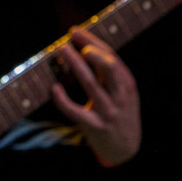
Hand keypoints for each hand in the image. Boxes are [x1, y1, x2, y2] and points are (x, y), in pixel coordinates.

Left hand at [50, 27, 141, 166]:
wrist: (126, 149)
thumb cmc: (119, 113)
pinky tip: (54, 88)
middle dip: (91, 50)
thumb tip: (84, 47)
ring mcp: (108, 111)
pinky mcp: (94, 126)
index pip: (112, 58)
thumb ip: (107, 73)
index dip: (94, 42)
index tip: (76, 31)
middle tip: (71, 40)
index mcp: (127, 85)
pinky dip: (63, 99)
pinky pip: (76, 111)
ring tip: (62, 50)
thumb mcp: (121, 93)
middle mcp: (120, 96)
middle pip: (109, 67)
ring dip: (75, 65)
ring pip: (91, 84)